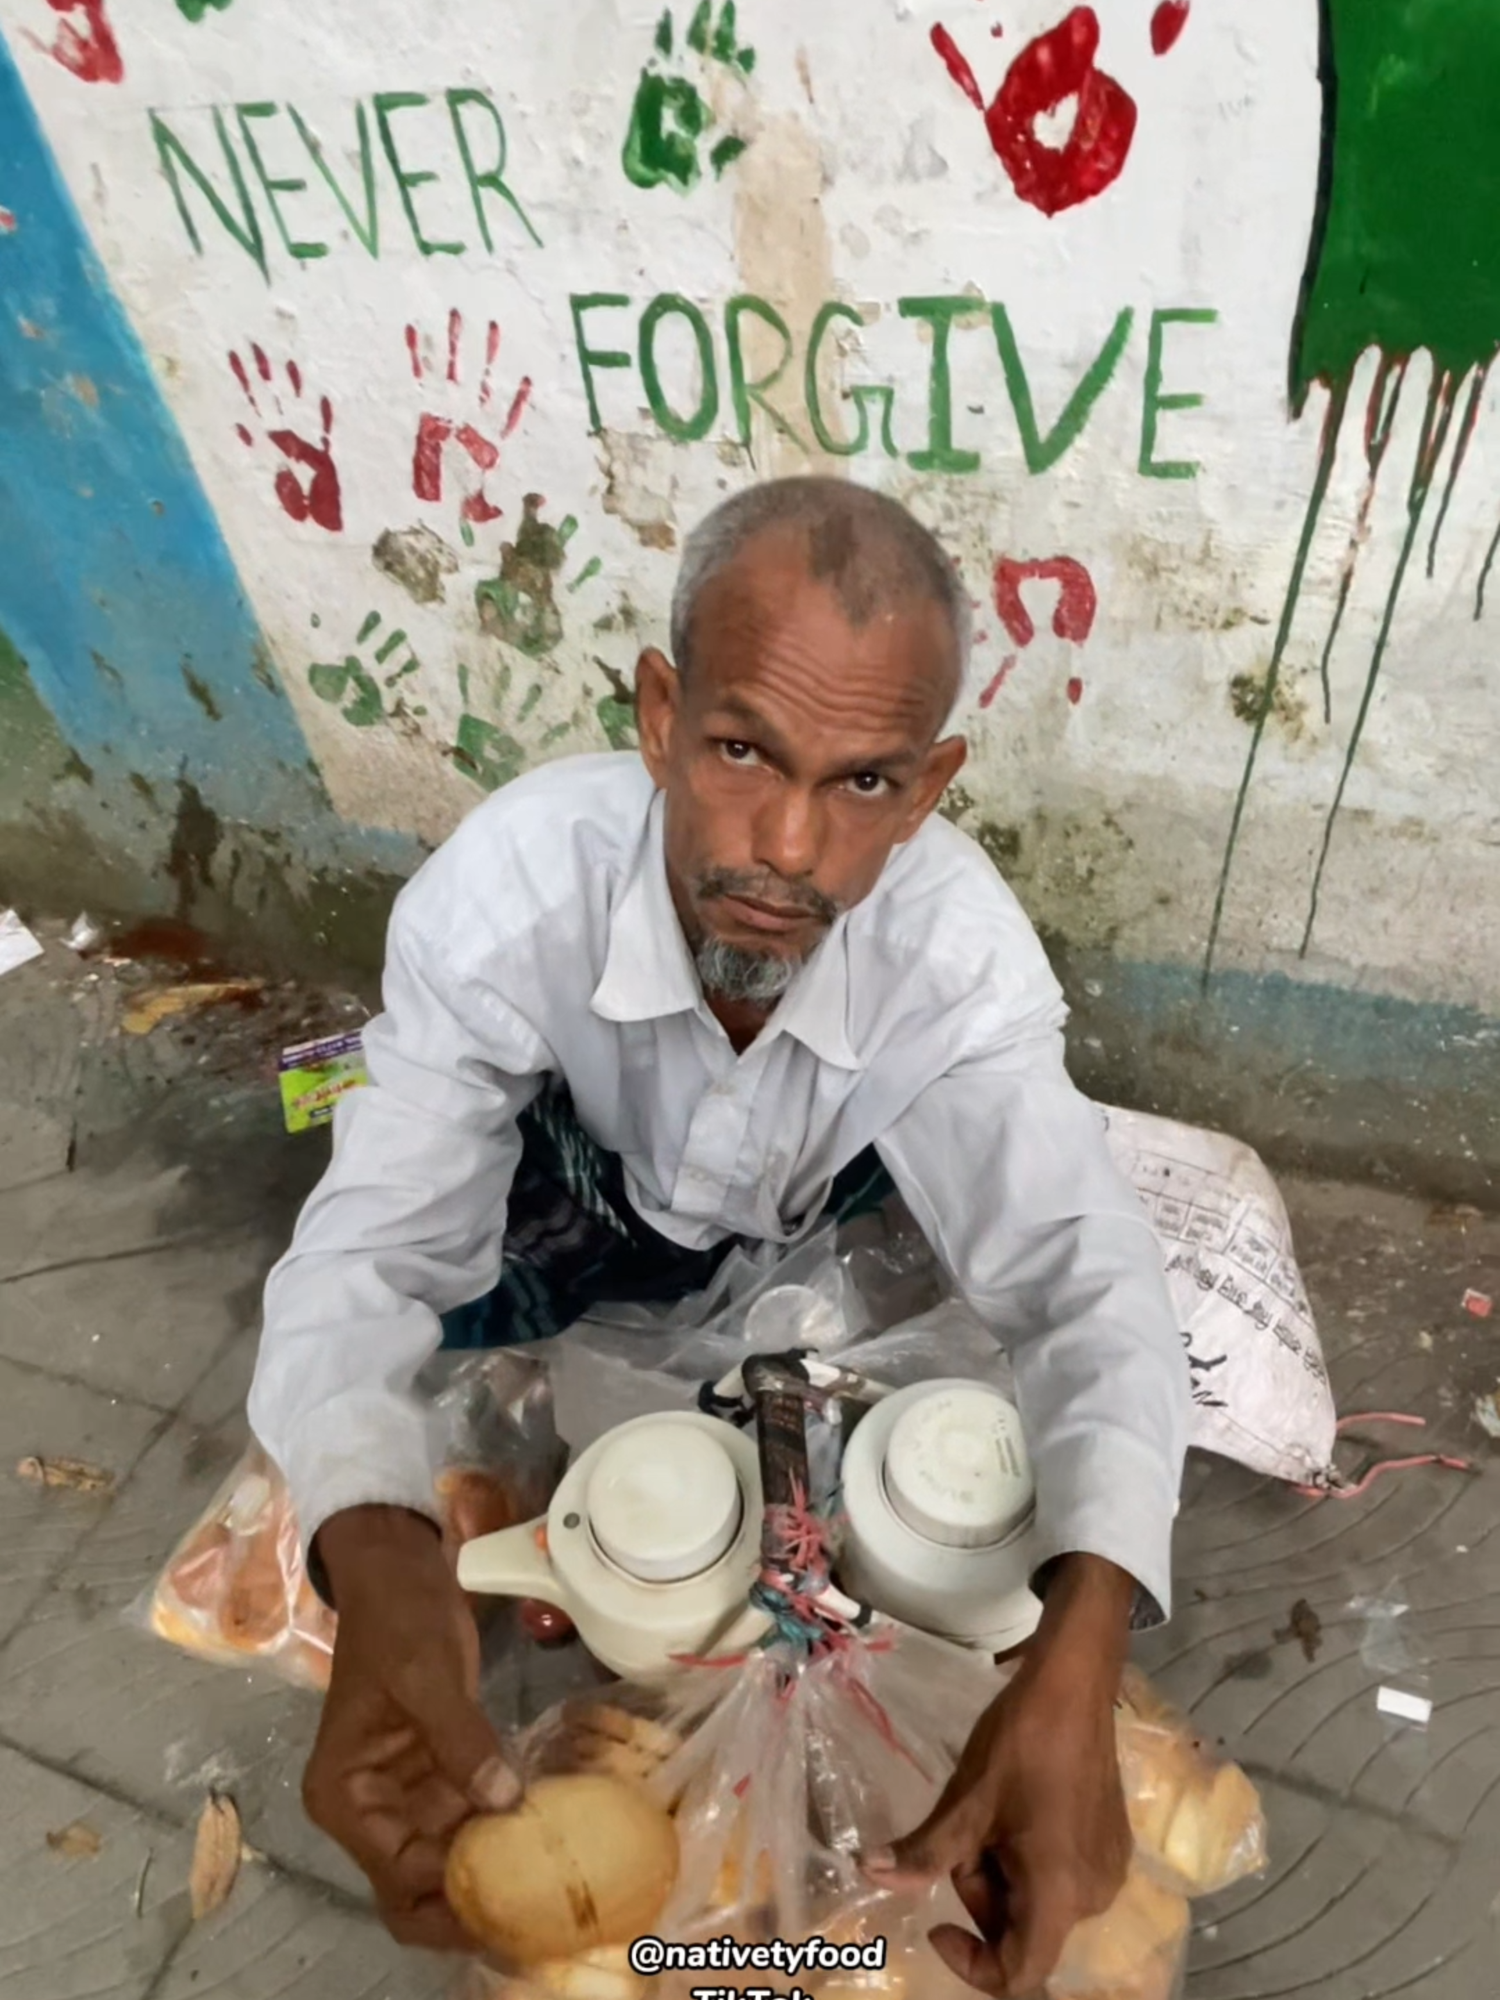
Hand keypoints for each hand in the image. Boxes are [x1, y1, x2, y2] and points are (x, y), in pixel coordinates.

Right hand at [305, 1505, 522, 1950]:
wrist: (400, 1570)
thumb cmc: (397, 1618)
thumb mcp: (424, 1673)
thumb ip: (459, 1738)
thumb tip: (502, 1802)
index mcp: (346, 1796)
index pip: (396, 1875)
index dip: (450, 1898)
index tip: (514, 1901)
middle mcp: (371, 1810)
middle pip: (418, 1890)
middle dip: (470, 1911)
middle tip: (538, 1922)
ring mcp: (408, 1796)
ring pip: (450, 1863)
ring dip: (496, 1876)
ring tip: (556, 1892)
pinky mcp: (442, 1774)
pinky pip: (472, 1822)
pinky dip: (506, 1835)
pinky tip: (554, 1840)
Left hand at [864, 1556, 1134, 1997]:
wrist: (1074, 1685)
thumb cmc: (1020, 1744)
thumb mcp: (965, 1803)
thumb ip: (922, 1854)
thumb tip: (870, 1874)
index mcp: (1060, 1895)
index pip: (1020, 1974)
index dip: (972, 1964)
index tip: (937, 1922)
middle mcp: (1094, 1896)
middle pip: (1025, 1930)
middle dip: (982, 1894)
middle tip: (962, 1837)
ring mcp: (1109, 1870)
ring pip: (1041, 1901)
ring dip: (1003, 1874)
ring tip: (990, 1815)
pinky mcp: (1113, 1845)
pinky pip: (1063, 1876)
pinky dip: (1030, 1859)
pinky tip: (1019, 1809)